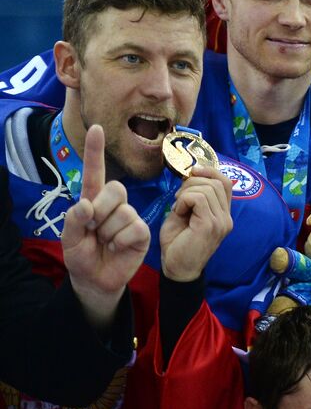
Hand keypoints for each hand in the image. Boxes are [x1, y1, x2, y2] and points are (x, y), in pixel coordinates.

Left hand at [61, 125, 150, 330]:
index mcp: (93, 200)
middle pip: (115, 189)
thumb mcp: (68, 240)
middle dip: (101, 210)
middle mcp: (114, 204)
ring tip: (105, 243)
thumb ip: (73, 220)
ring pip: (124, 212)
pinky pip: (134, 228)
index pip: (94, 172)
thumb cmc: (81, 256)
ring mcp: (130, 217)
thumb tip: (86, 206)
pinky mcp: (143, 231)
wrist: (96, 281)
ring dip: (109, 232)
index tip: (95, 127)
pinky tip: (118, 248)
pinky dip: (121, 241)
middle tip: (94, 230)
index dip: (95, 151)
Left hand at [159, 165, 232, 282]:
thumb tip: (191, 177)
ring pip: (206, 188)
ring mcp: (221, 221)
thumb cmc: (178, 244)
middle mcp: (227, 217)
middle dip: (192, 182)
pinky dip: (184, 200)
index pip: (226, 182)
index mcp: (223, 214)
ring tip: (178, 207)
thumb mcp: (185, 215)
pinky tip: (178, 212)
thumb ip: (192, 197)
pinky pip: (198, 198)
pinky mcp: (210, 225)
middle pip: (216, 182)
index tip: (192, 172)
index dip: (210, 171)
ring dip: (186, 193)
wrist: (176, 269)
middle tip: (178, 198)